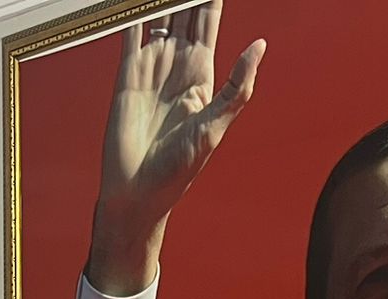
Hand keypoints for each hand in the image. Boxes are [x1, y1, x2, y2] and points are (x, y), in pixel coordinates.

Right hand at [88, 1, 265, 295]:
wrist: (137, 191)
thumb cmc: (179, 168)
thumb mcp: (215, 126)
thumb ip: (238, 86)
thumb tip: (261, 45)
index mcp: (202, 76)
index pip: (208, 23)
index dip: (210, 0)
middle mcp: (176, 67)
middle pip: (182, 13)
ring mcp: (150, 68)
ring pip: (157, 17)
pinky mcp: (126, 75)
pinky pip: (130, 33)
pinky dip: (131, 12)